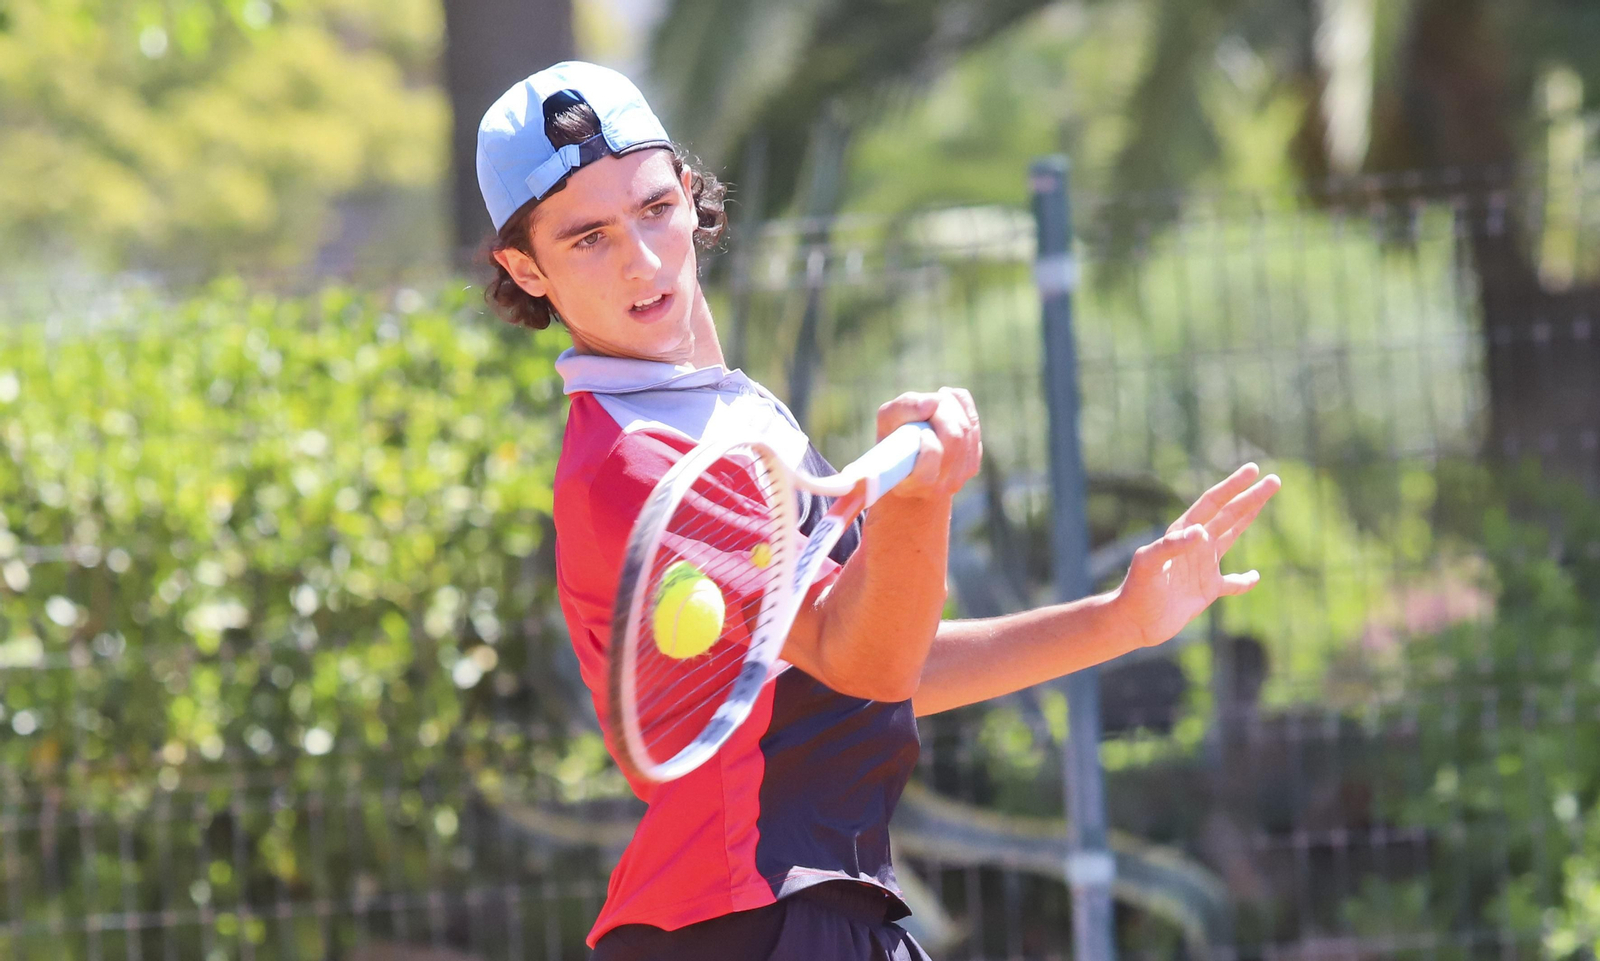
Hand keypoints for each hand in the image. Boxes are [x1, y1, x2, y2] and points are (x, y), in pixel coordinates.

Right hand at [875, 387, 981, 500]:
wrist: (905, 472)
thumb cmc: (891, 444)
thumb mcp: (886, 424)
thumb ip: (903, 409)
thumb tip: (934, 402)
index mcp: (912, 483)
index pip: (932, 459)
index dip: (930, 442)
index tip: (922, 432)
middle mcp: (938, 487)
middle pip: (953, 437)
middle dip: (943, 412)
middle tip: (930, 404)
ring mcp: (957, 479)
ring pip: (966, 430)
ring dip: (953, 408)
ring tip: (937, 404)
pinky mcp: (971, 467)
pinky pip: (974, 427)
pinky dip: (963, 409)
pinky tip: (948, 406)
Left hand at [1112, 463, 1280, 647]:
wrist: (1133, 621)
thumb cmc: (1137, 589)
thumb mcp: (1147, 564)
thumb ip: (1169, 545)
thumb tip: (1200, 531)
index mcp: (1181, 533)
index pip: (1211, 504)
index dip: (1231, 486)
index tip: (1252, 470)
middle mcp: (1195, 545)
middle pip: (1228, 515)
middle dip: (1250, 497)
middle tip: (1274, 480)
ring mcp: (1202, 566)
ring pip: (1231, 536)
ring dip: (1248, 519)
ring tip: (1265, 501)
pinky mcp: (1207, 590)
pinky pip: (1231, 584)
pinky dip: (1244, 581)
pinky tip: (1255, 577)